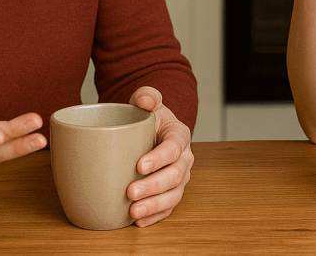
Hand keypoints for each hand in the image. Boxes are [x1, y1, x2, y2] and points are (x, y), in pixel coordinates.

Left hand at [126, 87, 193, 226]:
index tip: (139, 165)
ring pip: (174, 195)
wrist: (149, 131)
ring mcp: (179, 177)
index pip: (174, 147)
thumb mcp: (147, 101)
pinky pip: (168, 208)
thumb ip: (146, 95)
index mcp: (180, 135)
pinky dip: (155, 216)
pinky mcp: (171, 192)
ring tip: (133, 212)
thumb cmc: (148, 117)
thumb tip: (144, 101)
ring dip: (154, 205)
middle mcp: (184, 158)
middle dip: (154, 186)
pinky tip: (138, 221)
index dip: (159, 157)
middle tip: (131, 192)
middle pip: (175, 175)